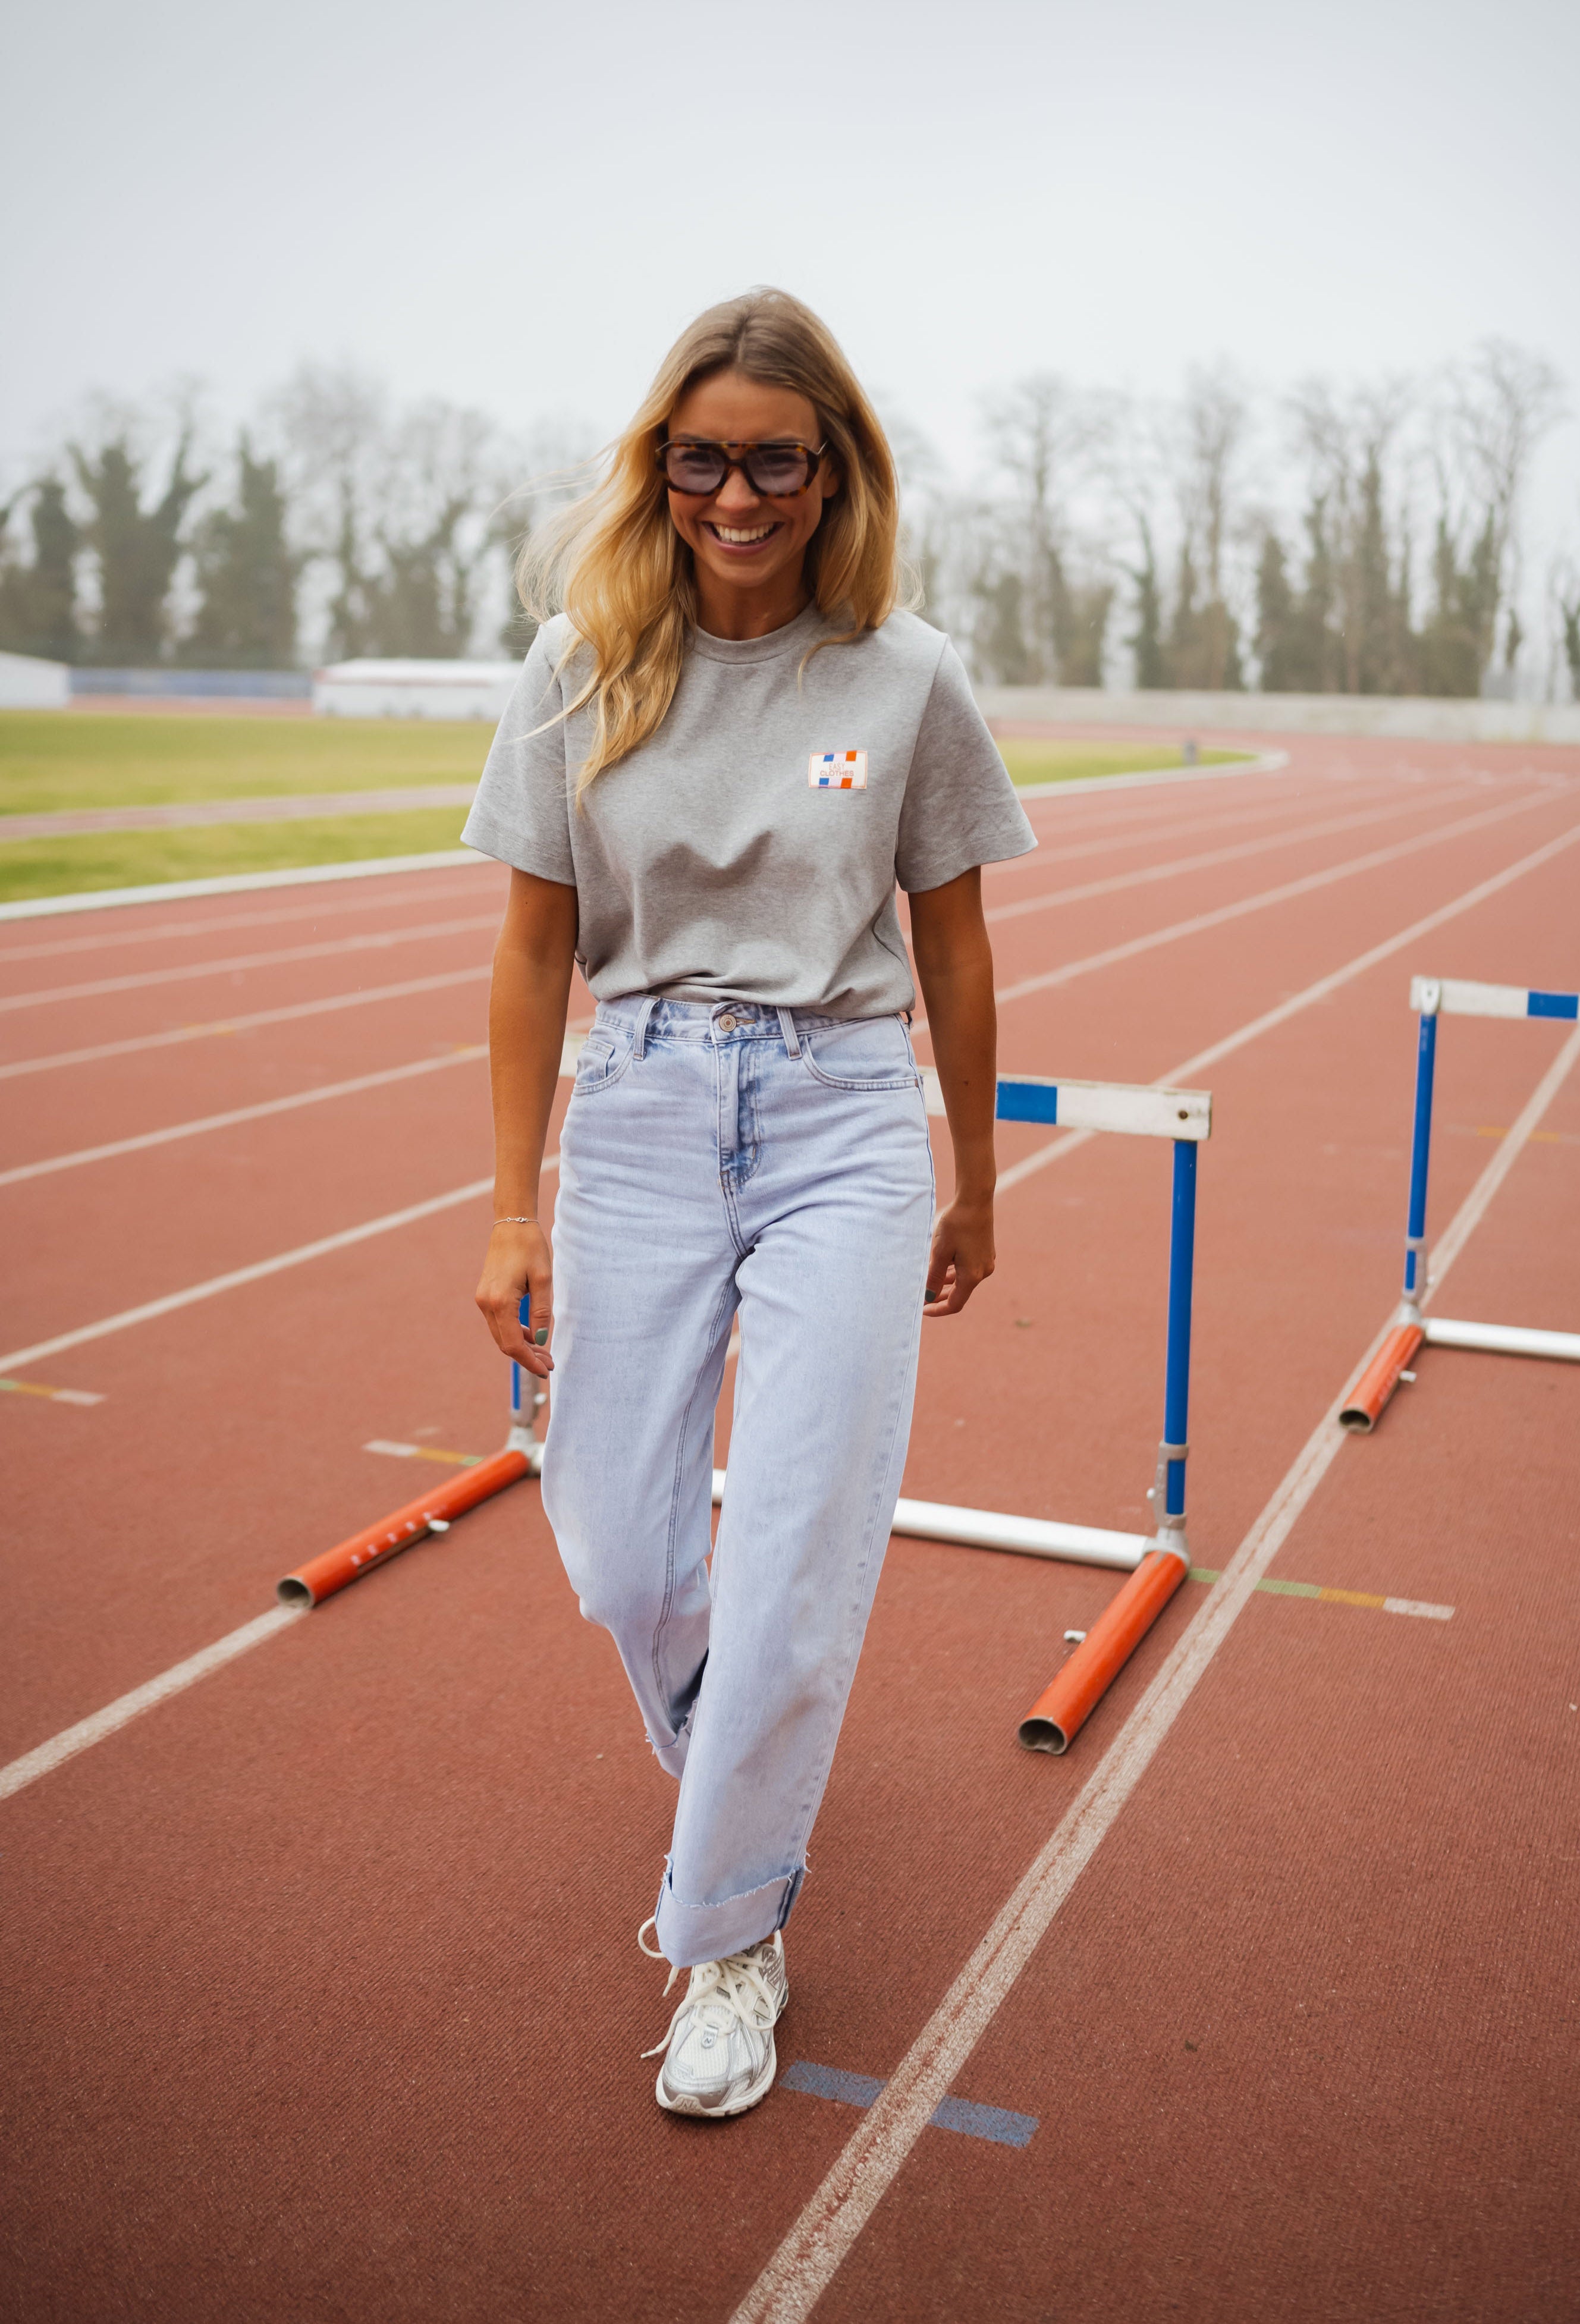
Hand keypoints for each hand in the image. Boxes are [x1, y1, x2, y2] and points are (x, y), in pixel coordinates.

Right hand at [476, 1222, 554, 1374]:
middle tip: (549, 1363)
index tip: (545, 1371)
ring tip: (544, 1352)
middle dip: (527, 1357)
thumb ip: (541, 1312)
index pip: (513, 1344)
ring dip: (521, 1346)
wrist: (512, 1224)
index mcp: (500, 1302)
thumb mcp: (543, 1280)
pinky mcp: (485, 1295)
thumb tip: (541, 1340)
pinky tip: (532, 1335)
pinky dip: (515, 1332)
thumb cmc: (530, 1248)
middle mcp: (486, 1304)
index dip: (529, 1361)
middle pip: (505, 1343)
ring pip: (501, 1335)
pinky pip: (499, 1323)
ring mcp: (483, 1300)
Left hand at [924, 1195, 994, 1316]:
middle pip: (960, 1293)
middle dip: (940, 1297)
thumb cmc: (956, 1225)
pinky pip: (968, 1268)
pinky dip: (954, 1271)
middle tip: (922, 1298)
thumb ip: (934, 1277)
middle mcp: (983, 1271)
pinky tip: (941, 1265)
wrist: (974, 1200)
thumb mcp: (939, 1253)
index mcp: (972, 1275)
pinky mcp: (985, 1251)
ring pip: (963, 1279)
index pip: (954, 1304)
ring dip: (946, 1283)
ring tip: (928, 1279)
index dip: (937, 1309)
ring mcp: (986, 1261)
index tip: (922, 1309)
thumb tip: (929, 1297)